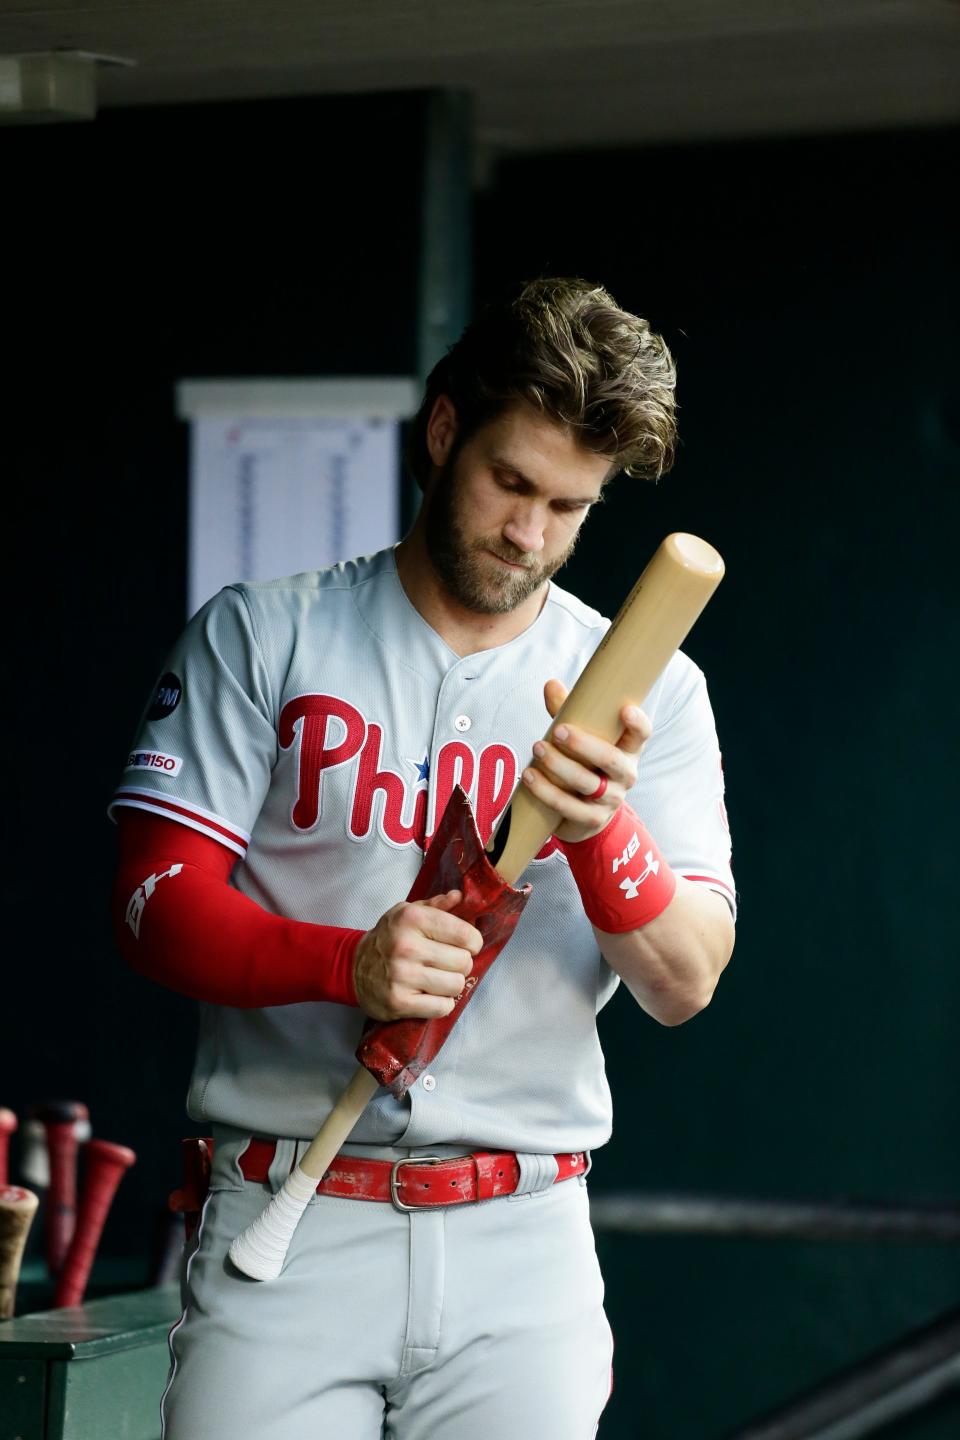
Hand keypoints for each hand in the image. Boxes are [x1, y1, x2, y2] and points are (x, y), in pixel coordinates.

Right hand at [353, 890, 482, 1020]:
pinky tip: (430, 994)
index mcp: (412, 919)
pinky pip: (442, 1007)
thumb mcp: (408, 912)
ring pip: (456, 986)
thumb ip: (436, 905)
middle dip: (461, 964)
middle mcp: (407, 946)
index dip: (473, 942)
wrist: (352, 967)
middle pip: (464, 962)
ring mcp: (402, 976)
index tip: (466, 945)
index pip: (465, 934)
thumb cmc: (388, 938)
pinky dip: (442, 1003)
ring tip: (438, 978)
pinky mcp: (399, 1002)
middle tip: (447, 963)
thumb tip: (459, 897)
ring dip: (452, 984)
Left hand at [521, 679, 651, 843]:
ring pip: (587, 783)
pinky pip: (569, 807)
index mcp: (628, 750)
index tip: (625, 710)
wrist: (584, 813)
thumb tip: (551, 684)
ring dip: (559, 765)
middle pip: (611, 760)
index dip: (637, 724)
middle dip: (584, 744)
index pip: (641, 735)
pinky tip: (529, 777)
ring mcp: (610, 799)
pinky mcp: (591, 818)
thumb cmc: (585, 763)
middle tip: (559, 730)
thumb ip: (568, 711)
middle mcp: (625, 775)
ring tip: (537, 748)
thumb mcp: (581, 737)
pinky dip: (547, 792)